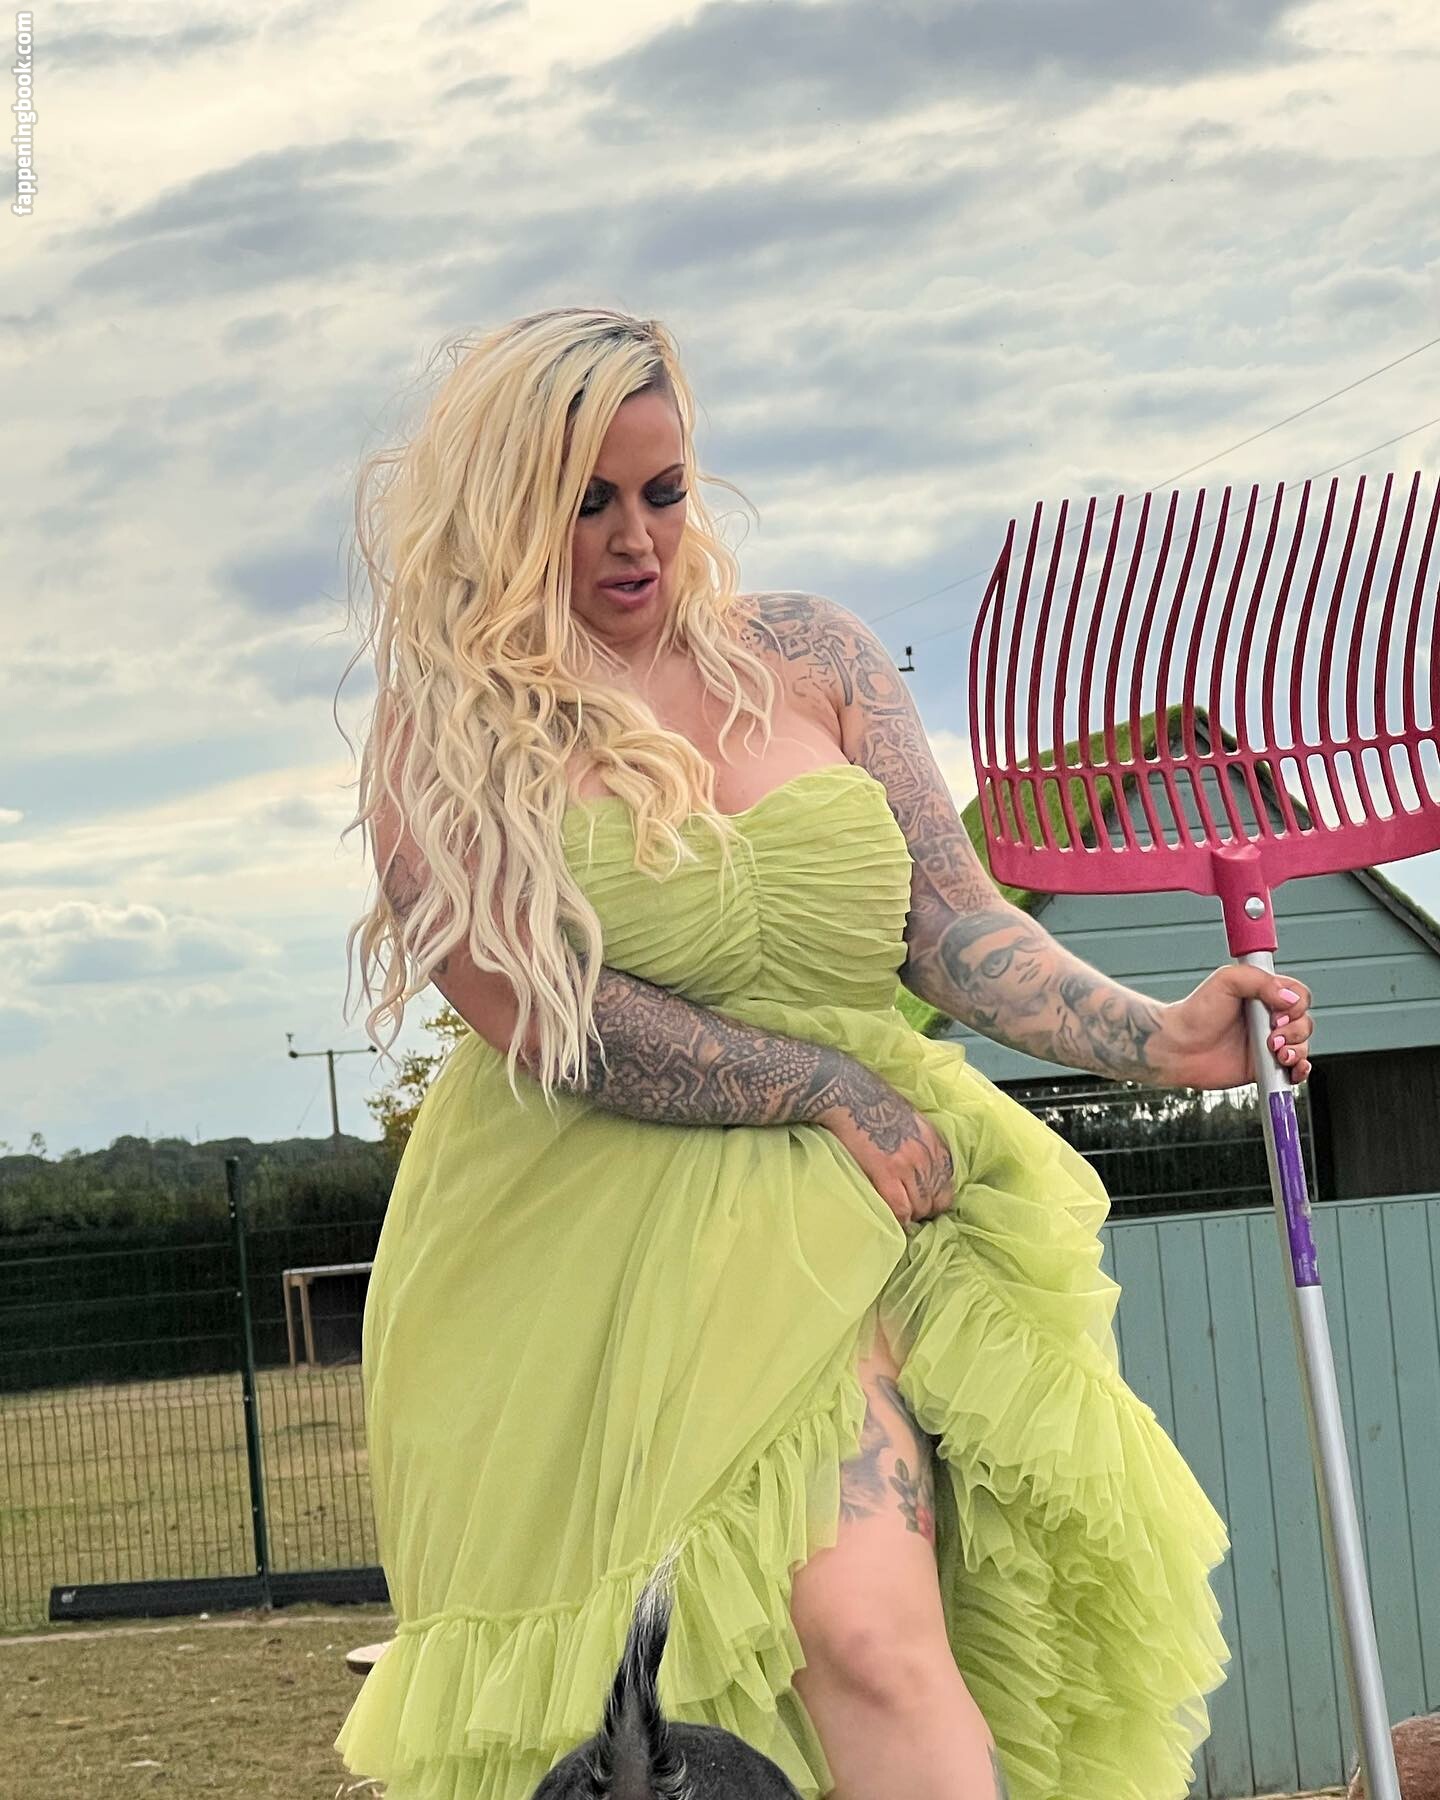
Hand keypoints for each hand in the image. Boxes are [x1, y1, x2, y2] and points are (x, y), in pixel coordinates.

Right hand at [817, 1079, 954, 1225]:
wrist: (850, 1094)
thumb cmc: (874, 1104)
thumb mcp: (911, 1119)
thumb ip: (921, 1143)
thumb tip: (921, 1166)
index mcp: (934, 1141)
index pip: (947, 1182)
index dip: (936, 1197)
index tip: (924, 1203)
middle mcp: (927, 1154)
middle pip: (937, 1199)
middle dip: (924, 1210)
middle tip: (909, 1214)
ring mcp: (908, 1165)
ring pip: (920, 1207)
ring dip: (910, 1216)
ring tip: (898, 1217)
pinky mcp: (887, 1172)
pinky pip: (901, 1208)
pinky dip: (898, 1219)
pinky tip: (891, 1220)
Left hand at [1150, 967, 1314, 1089]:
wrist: (1178, 1048)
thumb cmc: (1195, 1012)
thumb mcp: (1226, 981)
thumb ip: (1259, 981)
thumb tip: (1289, 998)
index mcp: (1263, 995)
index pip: (1298, 995)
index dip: (1296, 1004)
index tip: (1278, 1011)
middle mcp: (1268, 1019)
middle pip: (1304, 1022)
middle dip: (1295, 1030)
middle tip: (1272, 1036)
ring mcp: (1268, 1044)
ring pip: (1302, 1046)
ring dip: (1298, 1050)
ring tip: (1276, 1053)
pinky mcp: (1264, 1067)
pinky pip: (1294, 1070)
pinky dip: (1300, 1070)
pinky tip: (1292, 1068)